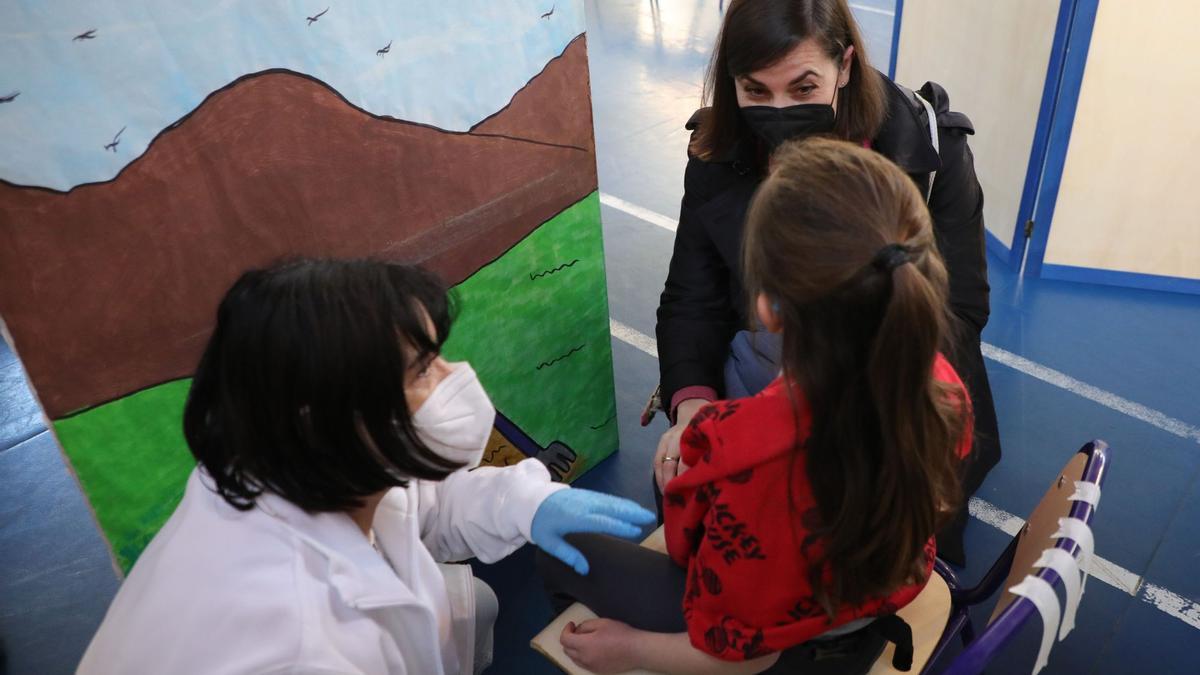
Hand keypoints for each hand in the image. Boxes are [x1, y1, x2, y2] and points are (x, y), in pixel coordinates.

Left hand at [531, 489, 655, 574]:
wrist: (531, 500)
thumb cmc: (541, 524)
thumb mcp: (550, 543)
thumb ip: (568, 555)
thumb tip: (585, 570)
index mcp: (575, 518)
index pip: (601, 522)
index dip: (619, 526)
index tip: (635, 531)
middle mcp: (584, 505)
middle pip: (611, 508)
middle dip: (631, 513)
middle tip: (650, 519)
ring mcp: (586, 497)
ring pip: (611, 501)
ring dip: (629, 506)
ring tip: (645, 513)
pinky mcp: (586, 494)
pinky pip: (606, 498)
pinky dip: (620, 502)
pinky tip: (630, 507)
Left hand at [560, 619, 643, 672]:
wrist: (636, 650)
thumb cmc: (620, 634)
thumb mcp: (602, 623)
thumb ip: (585, 626)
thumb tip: (578, 630)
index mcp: (584, 645)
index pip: (564, 639)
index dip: (566, 630)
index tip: (572, 625)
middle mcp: (584, 659)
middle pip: (567, 650)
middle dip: (569, 639)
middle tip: (578, 631)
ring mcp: (591, 667)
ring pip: (574, 658)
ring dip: (574, 649)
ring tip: (585, 640)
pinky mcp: (597, 671)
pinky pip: (583, 664)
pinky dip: (582, 656)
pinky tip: (592, 649)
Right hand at [653, 398, 705, 491]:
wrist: (694, 411)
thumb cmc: (707, 433)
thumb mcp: (711, 441)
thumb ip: (707, 457)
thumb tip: (708, 481)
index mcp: (692, 437)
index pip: (685, 460)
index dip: (685, 477)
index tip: (689, 492)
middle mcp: (676, 436)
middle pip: (669, 463)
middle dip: (671, 482)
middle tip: (676, 498)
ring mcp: (667, 438)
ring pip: (660, 463)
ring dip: (662, 481)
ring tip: (668, 496)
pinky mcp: (660, 441)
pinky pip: (656, 461)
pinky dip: (658, 476)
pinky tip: (663, 488)